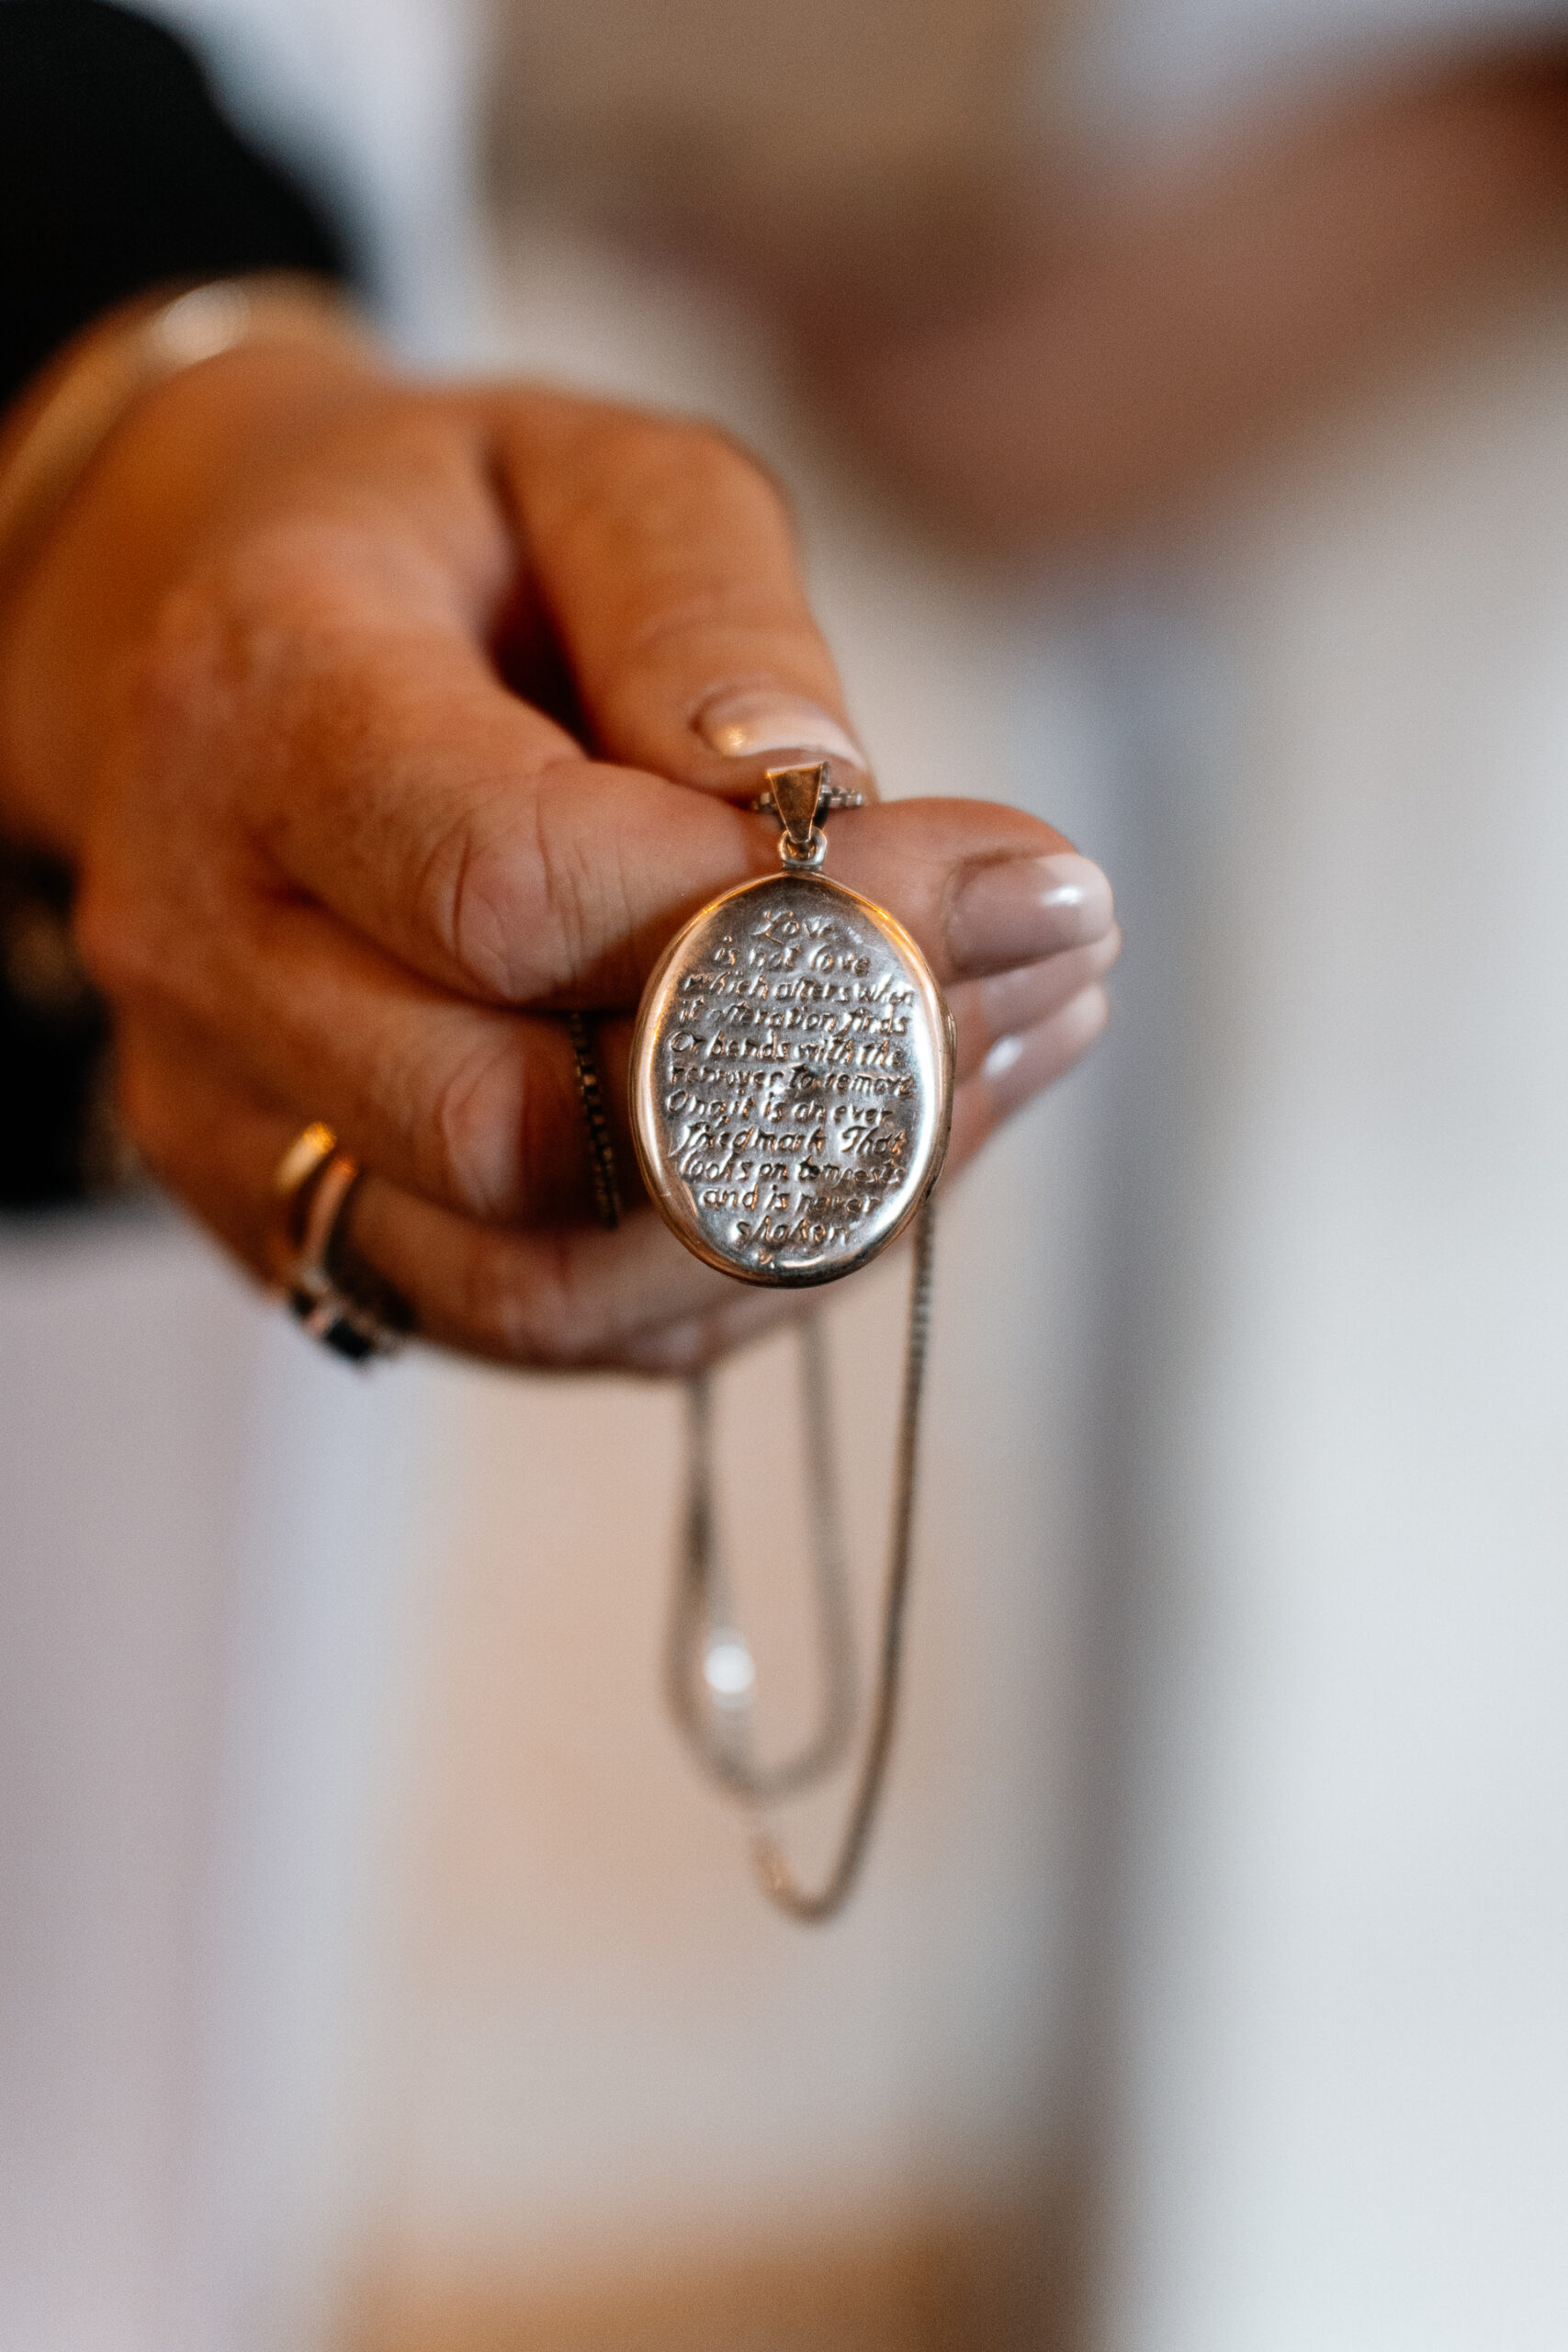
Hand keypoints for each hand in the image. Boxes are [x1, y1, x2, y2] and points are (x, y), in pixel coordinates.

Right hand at [0, 328, 1117, 1370]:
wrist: (240, 666)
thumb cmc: (448, 551)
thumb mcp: (591, 475)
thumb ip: (702, 610)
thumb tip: (820, 804)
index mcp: (255, 706)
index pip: (513, 892)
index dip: (788, 920)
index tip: (1031, 878)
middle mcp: (203, 944)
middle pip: (516, 1131)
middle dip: (823, 1081)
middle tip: (1033, 973)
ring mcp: (233, 1115)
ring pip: (536, 1288)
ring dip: (804, 1212)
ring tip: (991, 1060)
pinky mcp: (297, 1223)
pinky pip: (545, 1322)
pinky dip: (743, 1268)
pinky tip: (891, 1145)